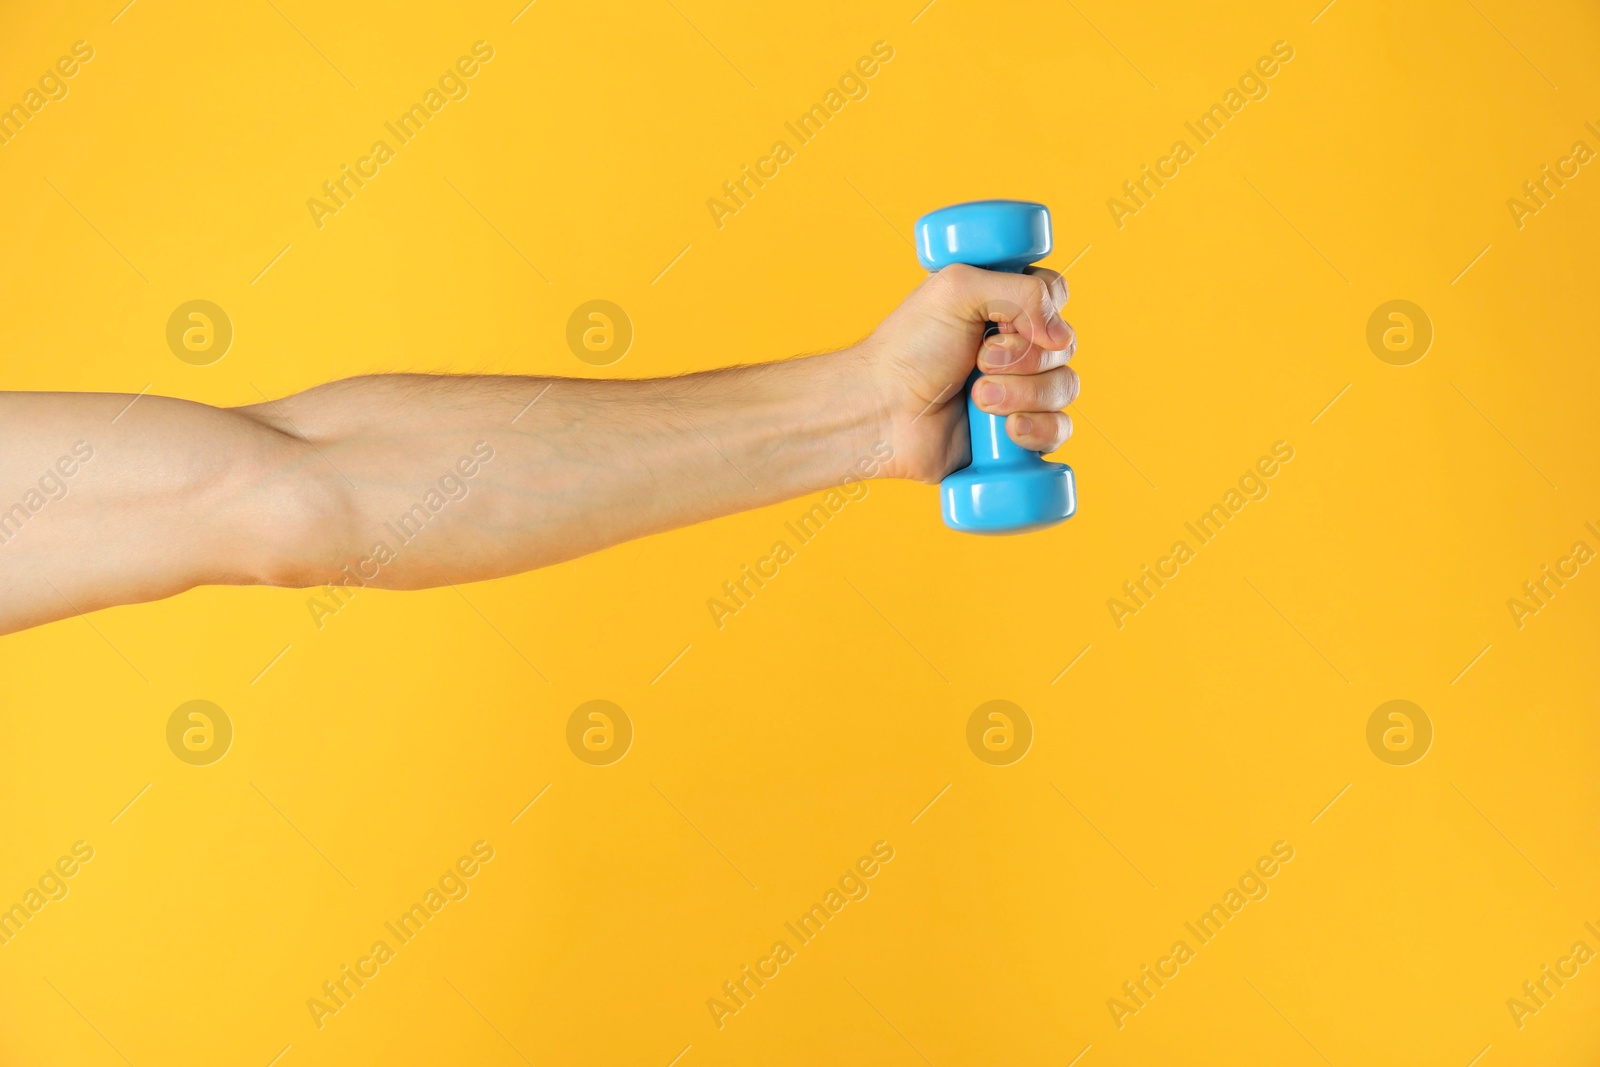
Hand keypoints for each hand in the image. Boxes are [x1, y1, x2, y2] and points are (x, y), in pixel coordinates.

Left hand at [856, 264, 1078, 482]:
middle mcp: (1016, 345)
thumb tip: (1061, 335)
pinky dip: (1039, 429)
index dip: (1045, 310)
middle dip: (1024, 357)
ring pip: (1065, 387)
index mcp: (1002, 304)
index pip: (1056, 296)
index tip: (1008, 323)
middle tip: (979, 361)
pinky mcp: (1018, 433)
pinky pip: (1060, 430)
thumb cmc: (909, 348)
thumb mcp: (957, 289)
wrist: (883, 412)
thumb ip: (1021, 290)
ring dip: (1024, 394)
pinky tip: (1008, 431)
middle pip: (1066, 344)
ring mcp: (1020, 390)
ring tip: (978, 398)